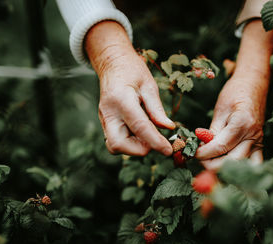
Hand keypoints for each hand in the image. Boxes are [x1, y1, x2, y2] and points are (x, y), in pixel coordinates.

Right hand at [85, 21, 174, 155]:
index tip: (168, 150)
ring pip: (115, 146)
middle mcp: (108, 112)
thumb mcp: (149, 85)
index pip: (139, 127)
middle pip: (118, 145)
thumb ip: (157, 110)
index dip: (155, 142)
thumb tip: (168, 128)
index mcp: (121, 99)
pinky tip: (141, 132)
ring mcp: (104, 118)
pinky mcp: (105, 122)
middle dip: (139, 149)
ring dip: (134, 147)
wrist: (112, 62)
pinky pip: (116, 140)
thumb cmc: (132, 70)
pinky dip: (130, 142)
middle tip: (156, 141)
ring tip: (149, 135)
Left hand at [195, 20, 272, 169]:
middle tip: (198, 158)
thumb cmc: (235, 92)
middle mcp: (253, 136)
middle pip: (230, 162)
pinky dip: (240, 170)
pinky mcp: (260, 146)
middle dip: (210, 164)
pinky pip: (253, 165)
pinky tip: (227, 169)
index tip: (191, 153)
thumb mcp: (220, 109)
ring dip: (223, 170)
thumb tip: (201, 148)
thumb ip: (212, 131)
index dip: (203, 154)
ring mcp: (259, 143)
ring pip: (241, 167)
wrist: (254, 84)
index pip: (220, 147)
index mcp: (242, 123)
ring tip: (210, 163)